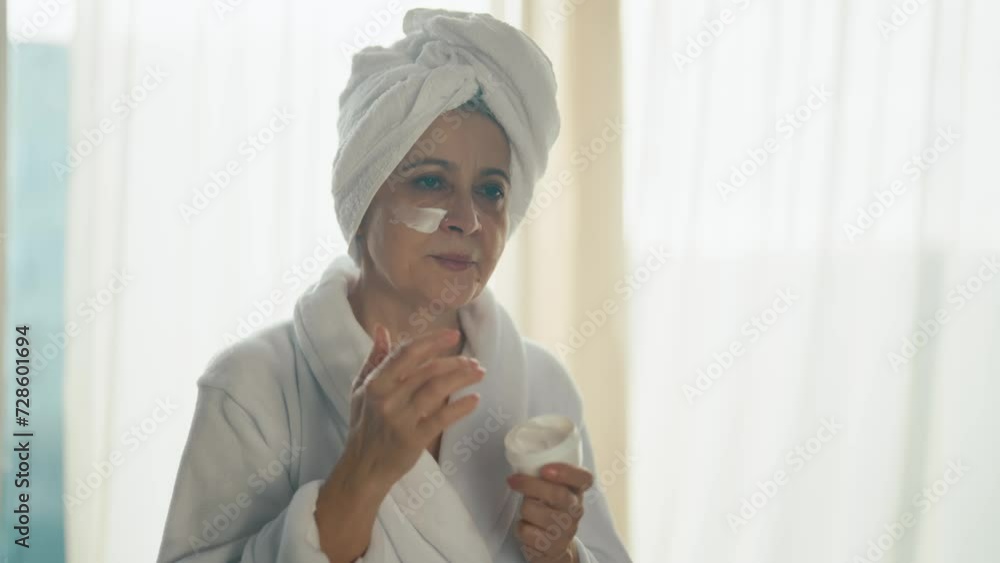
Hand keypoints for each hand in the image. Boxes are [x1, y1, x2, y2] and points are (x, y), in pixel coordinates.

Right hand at [345, 324, 484, 486]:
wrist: (363, 468)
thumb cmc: (364, 426)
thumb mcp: (361, 389)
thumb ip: (374, 358)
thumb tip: (381, 329)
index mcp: (376, 383)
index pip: (407, 354)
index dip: (432, 341)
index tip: (453, 335)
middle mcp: (387, 398)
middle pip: (427, 371)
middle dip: (455, 362)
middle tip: (474, 361)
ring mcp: (400, 419)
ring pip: (437, 390)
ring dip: (462, 378)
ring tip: (479, 373)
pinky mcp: (413, 439)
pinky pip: (441, 418)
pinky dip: (460, 407)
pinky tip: (475, 399)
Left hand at [506, 462, 593, 562]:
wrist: (556, 547)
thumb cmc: (550, 511)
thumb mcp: (554, 490)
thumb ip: (547, 475)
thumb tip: (522, 457)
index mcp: (577, 491)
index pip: (584, 478)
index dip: (566, 472)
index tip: (545, 469)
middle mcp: (575, 511)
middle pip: (557, 494)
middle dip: (530, 485)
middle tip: (514, 480)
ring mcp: (565, 531)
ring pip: (534, 511)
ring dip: (524, 508)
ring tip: (528, 510)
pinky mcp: (552, 548)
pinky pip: (526, 530)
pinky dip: (521, 527)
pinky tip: (528, 527)